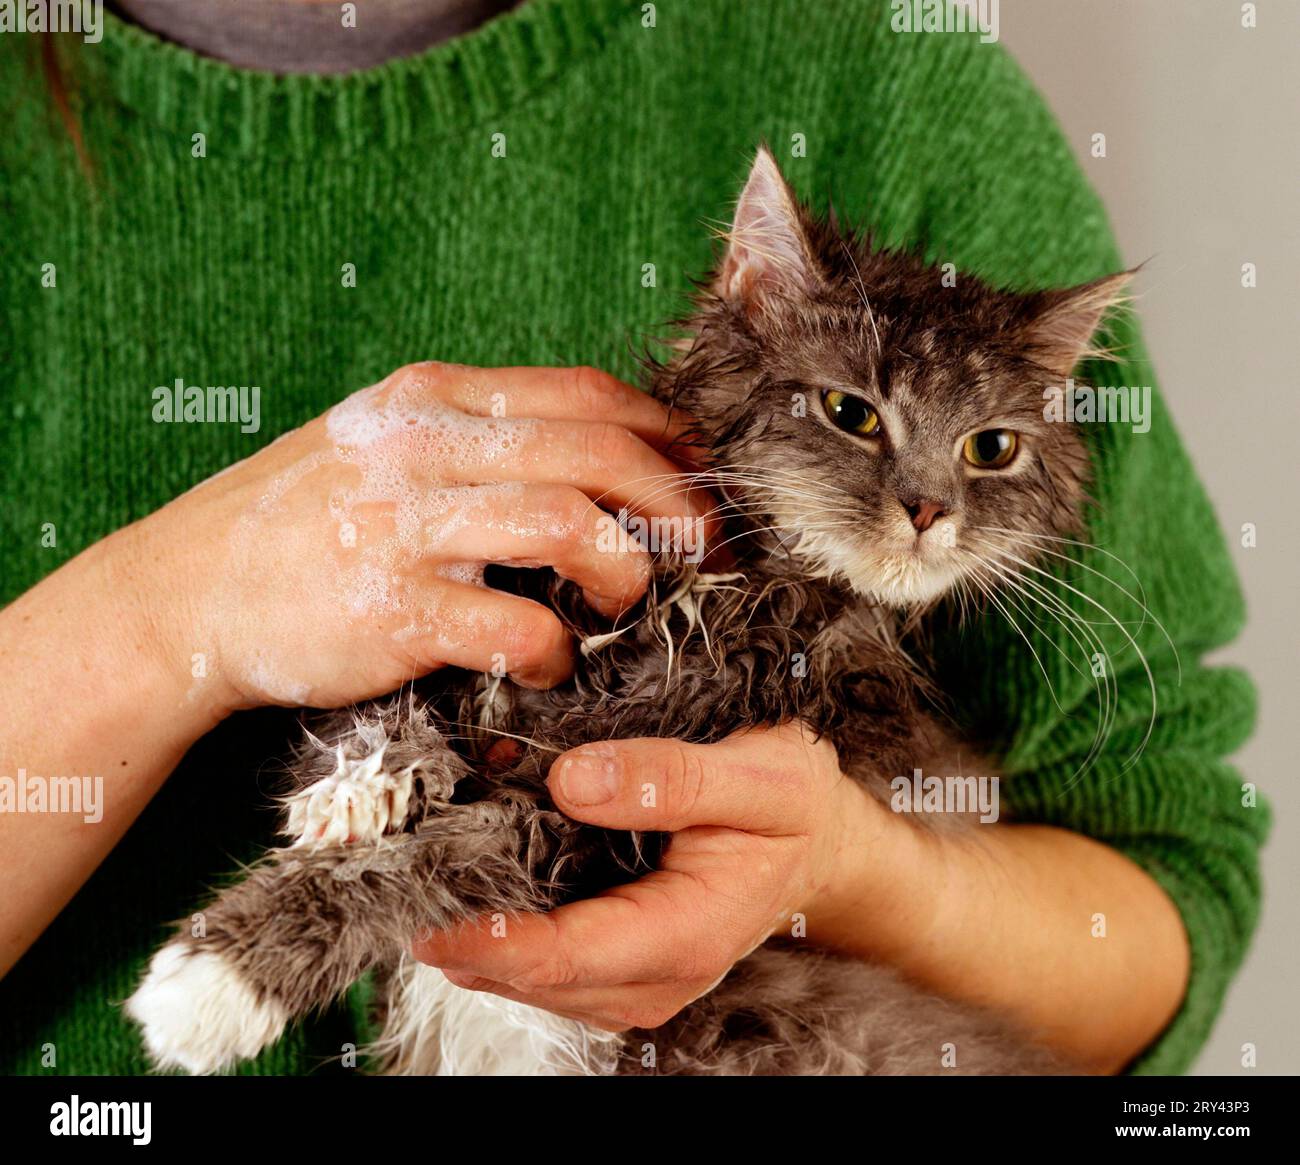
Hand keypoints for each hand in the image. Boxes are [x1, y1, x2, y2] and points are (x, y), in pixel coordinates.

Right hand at [126, 362, 711, 715]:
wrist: (184, 592)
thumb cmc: (304, 521)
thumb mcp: (387, 445)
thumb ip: (481, 439)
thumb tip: (599, 459)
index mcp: (435, 397)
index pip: (587, 394)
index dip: (667, 436)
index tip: (701, 482)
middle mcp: (425, 446)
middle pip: (597, 453)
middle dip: (677, 505)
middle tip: (706, 553)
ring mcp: (404, 525)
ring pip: (566, 524)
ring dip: (624, 571)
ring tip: (627, 604)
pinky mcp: (390, 610)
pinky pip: (510, 626)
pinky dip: (552, 652)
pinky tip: (547, 666)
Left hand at [410, 722, 882, 1030]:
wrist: (823, 845)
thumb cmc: (796, 807)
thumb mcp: (758, 775)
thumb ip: (669, 778)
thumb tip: (571, 780)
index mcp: (687, 932)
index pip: (565, 957)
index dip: (488, 939)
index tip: (425, 911)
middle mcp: (657, 974)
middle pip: (537, 981)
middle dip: (467, 939)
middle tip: (403, 878)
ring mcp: (639, 978)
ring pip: (536, 981)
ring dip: (479, 941)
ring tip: (425, 882)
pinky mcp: (625, 963)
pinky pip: (552, 965)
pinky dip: (508, 935)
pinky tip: (476, 889)